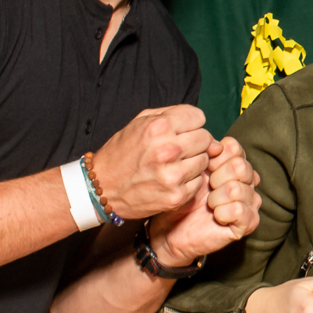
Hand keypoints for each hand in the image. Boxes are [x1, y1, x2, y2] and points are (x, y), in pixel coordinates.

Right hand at [91, 104, 214, 220]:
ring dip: (193, 162)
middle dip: (195, 142)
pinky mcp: (176, 196)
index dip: (190, 124)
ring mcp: (173, 175)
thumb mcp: (141, 121)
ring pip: (205, 160)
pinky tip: (171, 179)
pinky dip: (189, 181)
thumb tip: (210, 135)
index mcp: (158, 127)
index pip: (198, 117)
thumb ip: (176, 117)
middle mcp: (168, 150)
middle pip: (205, 139)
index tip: (180, 132)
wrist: (102, 187)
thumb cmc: (122, 152)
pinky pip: (198, 182)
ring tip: (172, 164)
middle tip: (177, 149)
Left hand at [149, 138, 261, 265]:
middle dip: (216, 177)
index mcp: (236, 165)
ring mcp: (251, 202)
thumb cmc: (183, 200)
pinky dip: (222, 213)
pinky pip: (238, 209)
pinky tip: (216, 216)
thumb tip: (215, 145)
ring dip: (216, 198)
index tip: (203, 170)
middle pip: (239, 166)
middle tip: (207, 189)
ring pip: (237, 188)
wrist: (174, 231)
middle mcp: (248, 181)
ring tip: (209, 205)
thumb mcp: (193, 173)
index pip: (234, 148)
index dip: (214, 157)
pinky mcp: (249, 223)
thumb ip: (205, 155)